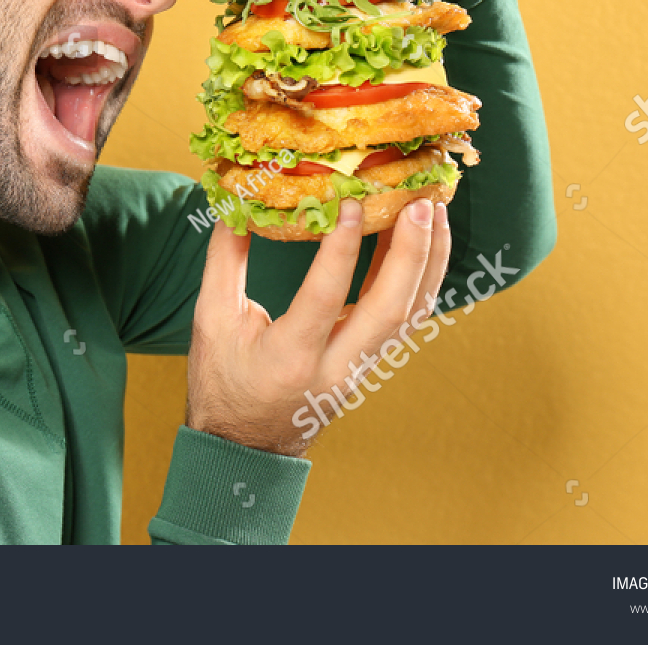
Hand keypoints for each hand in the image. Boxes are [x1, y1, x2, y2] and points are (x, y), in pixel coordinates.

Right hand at [186, 197, 450, 456]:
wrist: (244, 447)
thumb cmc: (222, 383)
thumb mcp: (212, 320)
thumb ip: (225, 259)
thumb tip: (235, 201)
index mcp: (291, 358)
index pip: (325, 297)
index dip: (341, 249)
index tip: (352, 203)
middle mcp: (336, 368)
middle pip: (391, 308)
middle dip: (413, 251)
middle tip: (420, 200)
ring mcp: (361, 370)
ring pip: (411, 314)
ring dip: (429, 260)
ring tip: (435, 209)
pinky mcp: (371, 365)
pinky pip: (407, 319)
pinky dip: (420, 277)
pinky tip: (423, 242)